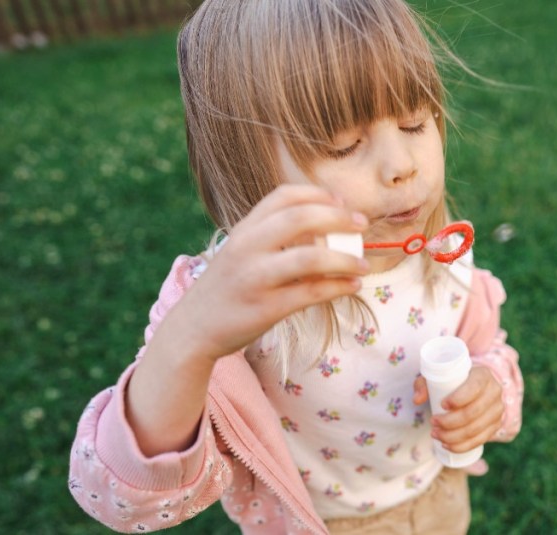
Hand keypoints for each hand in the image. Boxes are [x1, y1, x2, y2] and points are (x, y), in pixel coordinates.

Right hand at [165, 184, 369, 361]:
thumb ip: (273, 237)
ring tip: (363, 264)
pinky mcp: (265, 308)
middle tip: (362, 225)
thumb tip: (327, 227)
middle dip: (338, 218)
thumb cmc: (228, 287)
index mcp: (244, 229)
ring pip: (310, 258)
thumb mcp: (241, 252)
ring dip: (344, 259)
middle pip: (300, 219)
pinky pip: (311, 293)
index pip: (283, 196)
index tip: (341, 201)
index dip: (317, 194)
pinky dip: (338, 287)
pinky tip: (353, 286)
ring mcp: (255, 278)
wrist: (193, 329)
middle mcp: (247, 248)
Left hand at [413, 366, 503, 452]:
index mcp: (483, 375)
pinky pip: (479, 441)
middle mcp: (494, 392)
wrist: (475, 389)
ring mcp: (497, 411)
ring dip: (452, 436)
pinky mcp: (495, 426)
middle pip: (473, 412)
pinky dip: (462, 446)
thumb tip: (417, 400)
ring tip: (436, 434)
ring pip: (475, 429)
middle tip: (433, 422)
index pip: (474, 387)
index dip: (458, 399)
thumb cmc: (453, 382)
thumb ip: (423, 385)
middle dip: (449, 422)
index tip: (441, 405)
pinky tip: (447, 445)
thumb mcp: (437, 377)